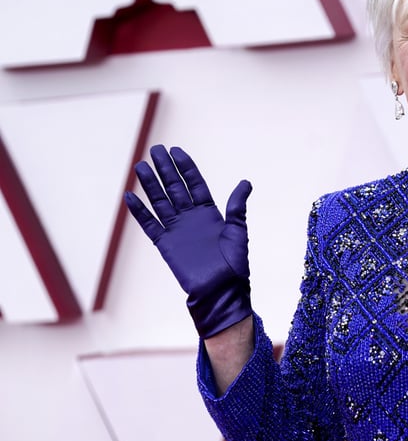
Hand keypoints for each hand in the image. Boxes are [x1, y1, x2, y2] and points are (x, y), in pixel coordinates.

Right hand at [124, 145, 252, 337]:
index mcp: (210, 213)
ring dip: (150, 184)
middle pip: (175, 188)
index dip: (186, 167)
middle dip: (165, 169)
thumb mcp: (238, 230)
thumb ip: (237, 206)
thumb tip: (245, 182)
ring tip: (140, 166)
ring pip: (160, 201)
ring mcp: (177, 230)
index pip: (195, 184)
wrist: (221, 290)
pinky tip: (129, 196)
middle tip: (155, 150)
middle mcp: (191, 218)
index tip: (176, 151)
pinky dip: (139, 211)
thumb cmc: (234, 264)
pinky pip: (149, 224)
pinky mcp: (165, 244)